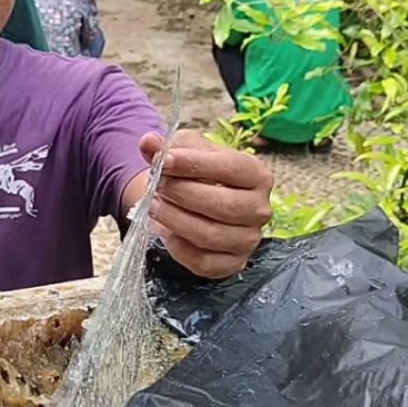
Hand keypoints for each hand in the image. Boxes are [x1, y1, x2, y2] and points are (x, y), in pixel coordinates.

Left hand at [136, 130, 272, 278]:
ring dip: (176, 220)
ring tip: (153, 207)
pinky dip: (179, 248)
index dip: (195, 164)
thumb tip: (148, 142)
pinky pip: (204, 262)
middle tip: (157, 186)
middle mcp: (260, 209)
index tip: (165, 161)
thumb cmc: (195, 175)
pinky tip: (166, 232)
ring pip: (211, 235)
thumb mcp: (184, 153)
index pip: (231, 168)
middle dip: (183, 194)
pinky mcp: (233, 264)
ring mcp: (249, 240)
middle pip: (224, 205)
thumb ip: (165, 148)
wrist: (195, 204)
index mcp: (257, 175)